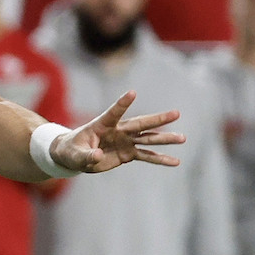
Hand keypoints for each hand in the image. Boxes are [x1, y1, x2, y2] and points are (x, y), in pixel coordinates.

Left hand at [49, 91, 184, 173]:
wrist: (75, 156)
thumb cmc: (71, 151)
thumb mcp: (74, 155)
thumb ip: (86, 155)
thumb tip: (98, 156)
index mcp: (102, 125)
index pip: (113, 112)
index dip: (122, 103)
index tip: (133, 92)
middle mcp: (117, 130)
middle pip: (140, 124)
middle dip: (158, 119)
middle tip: (176, 113)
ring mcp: (125, 141)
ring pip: (148, 139)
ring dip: (164, 139)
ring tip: (183, 138)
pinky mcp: (128, 153)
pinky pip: (147, 156)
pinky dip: (160, 159)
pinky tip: (175, 162)